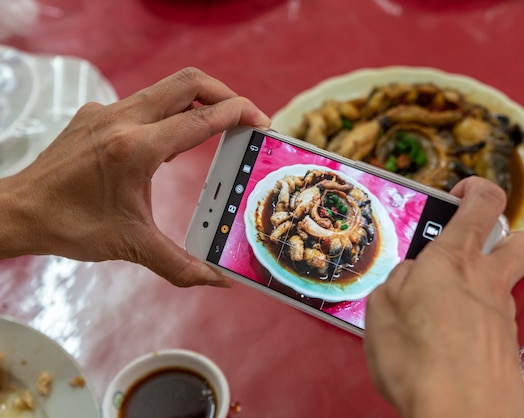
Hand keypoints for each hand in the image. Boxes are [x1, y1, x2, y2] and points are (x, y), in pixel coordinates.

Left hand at [1, 67, 269, 286]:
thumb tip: (218, 281)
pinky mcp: (96, 114)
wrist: (19, 211)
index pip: (201, 118)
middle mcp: (123, 120)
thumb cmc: (71, 226)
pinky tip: (169, 143)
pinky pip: (144, 102)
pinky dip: (168, 113)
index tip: (261, 121)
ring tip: (215, 127)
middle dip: (225, 94)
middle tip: (245, 116)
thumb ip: (181, 266)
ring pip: (166, 88)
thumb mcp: (132, 246)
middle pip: (189, 83)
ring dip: (198, 101)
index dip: (238, 114)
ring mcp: (107, 111)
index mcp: (137, 149)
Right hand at [363, 176, 523, 417]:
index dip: (475, 188)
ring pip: (504, 286)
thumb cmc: (417, 360)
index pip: (483, 202)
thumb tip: (412, 274)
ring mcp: (502, 316)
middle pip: (521, 240)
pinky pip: (493, 324)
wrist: (460, 416)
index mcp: (454, 260)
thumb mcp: (382, 309)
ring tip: (439, 312)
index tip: (459, 194)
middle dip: (503, 235)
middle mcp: (487, 282)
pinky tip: (446, 347)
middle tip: (470, 249)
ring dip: (478, 288)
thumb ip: (399, 281)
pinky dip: (473, 326)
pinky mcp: (508, 348)